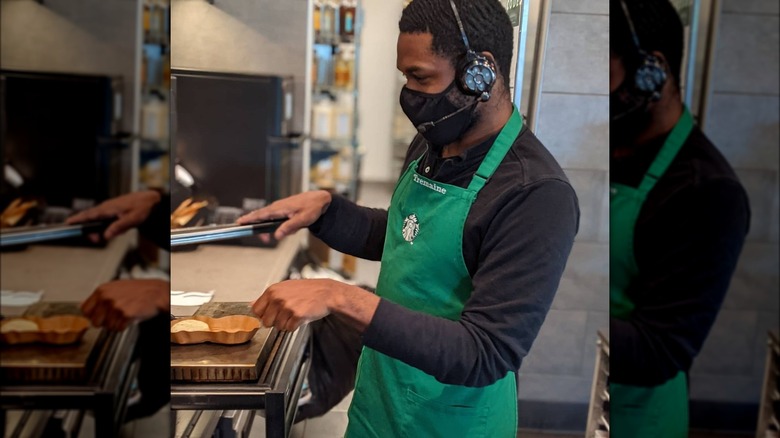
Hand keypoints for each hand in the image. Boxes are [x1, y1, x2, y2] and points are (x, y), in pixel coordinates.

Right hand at [66, 191, 161, 241]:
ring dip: (102, 230)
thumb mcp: (132, 219)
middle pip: (90, 219)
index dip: (78, 219)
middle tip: (96, 239)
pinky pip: (106, 220)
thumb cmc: (142, 207)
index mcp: (108, 209)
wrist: (151, 200)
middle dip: (91, 231)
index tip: (67, 223)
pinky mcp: (113, 211)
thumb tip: (105, 235)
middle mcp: (106, 208)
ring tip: (115, 233)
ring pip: (98, 221)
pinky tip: (121, 229)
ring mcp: (109, 209)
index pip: (89, 215)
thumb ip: (118, 227)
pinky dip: (109, 227)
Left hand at [81, 279, 169, 330]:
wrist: (157, 292)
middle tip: (115, 316)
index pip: (85, 310)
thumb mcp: (116, 288)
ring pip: (108, 327)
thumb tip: (89, 311)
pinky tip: (131, 317)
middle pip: (95, 322)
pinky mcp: (125, 314)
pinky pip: (119, 329)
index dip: (93, 315)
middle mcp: (106, 297)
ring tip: (125, 314)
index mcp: (102, 290)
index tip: (100, 316)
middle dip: (105, 322)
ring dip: (116, 324)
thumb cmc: (138, 290)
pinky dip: (125, 326)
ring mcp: (116, 306)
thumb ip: (102, 297)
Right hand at [236, 190, 331, 242]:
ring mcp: (280, 207)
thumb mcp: (302, 220)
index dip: (249, 219)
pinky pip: (274, 217)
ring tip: (270, 237)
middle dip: (257, 227)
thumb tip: (277, 235)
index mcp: (279, 208)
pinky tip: (286, 229)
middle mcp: (277, 207)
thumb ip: (289, 227)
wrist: (320, 199)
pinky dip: (275, 224)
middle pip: (261, 216)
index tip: (239, 222)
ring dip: (267, 228)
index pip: (260, 214)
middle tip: (262, 238)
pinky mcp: (283, 209)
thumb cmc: (312, 208)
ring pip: (268, 218)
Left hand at [250, 279, 379, 331]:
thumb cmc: (307, 290)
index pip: (256, 310)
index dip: (264, 315)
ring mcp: (287, 307)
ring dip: (287, 324)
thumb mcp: (285, 288)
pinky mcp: (297, 315)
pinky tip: (301, 317)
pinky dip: (295, 326)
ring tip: (296, 313)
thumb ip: (268, 297)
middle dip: (275, 321)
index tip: (272, 314)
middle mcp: (277, 298)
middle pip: (266, 322)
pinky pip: (289, 329)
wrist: (326, 292)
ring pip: (278, 327)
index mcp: (272, 291)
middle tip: (287, 314)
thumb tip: (251, 305)